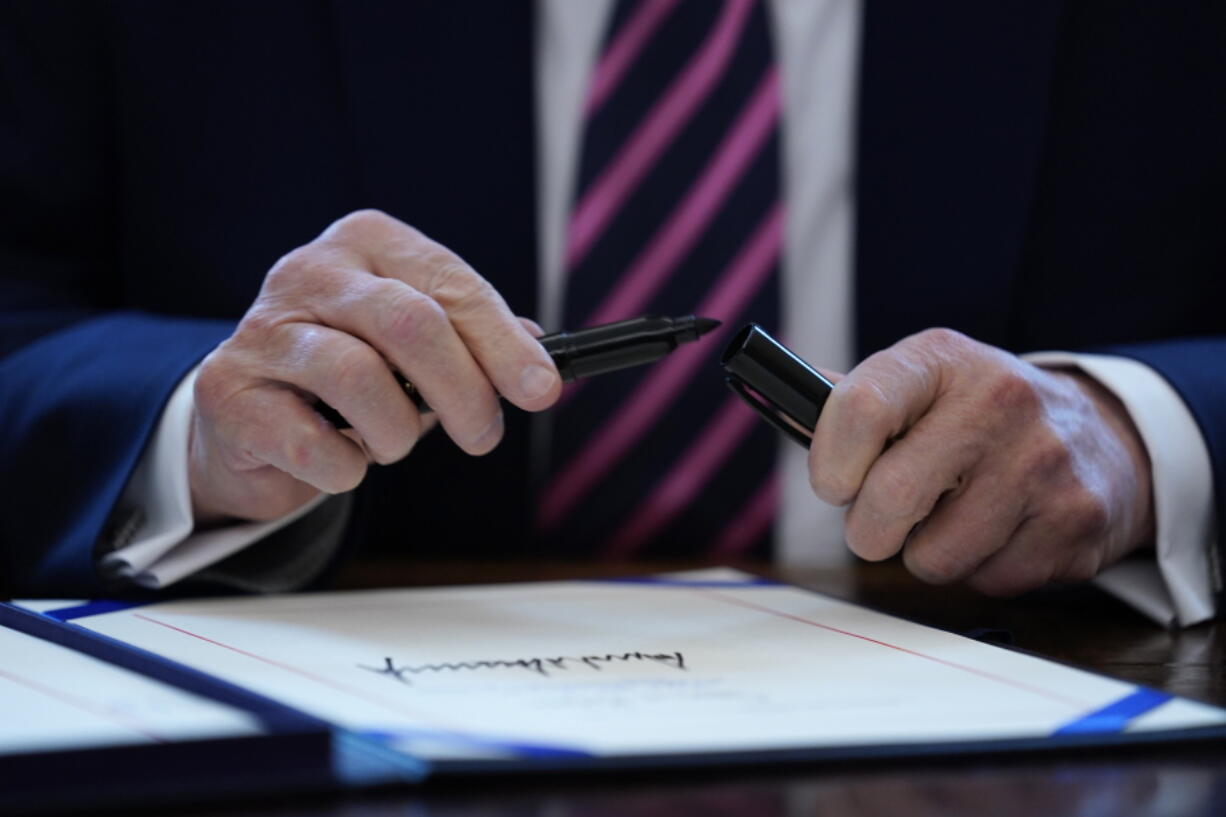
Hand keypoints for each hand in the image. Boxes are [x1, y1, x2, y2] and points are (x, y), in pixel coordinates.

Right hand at [189, 210, 560, 524]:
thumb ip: (475, 342)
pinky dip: (345, 468)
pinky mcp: (228, 392)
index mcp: (368, 242)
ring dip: (396, 433)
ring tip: (390, 441)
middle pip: (411, 323)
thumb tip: (538, 361)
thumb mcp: (418, 346)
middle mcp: (309, 270)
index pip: (450, 284)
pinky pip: (314, 444)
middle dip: (464, 391)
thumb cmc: (352, 372)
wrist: (252, 419)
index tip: (542, 389)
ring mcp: (261, 328)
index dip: (502, 343)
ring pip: (361, 380)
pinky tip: (341, 458)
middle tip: (483, 436)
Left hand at [808, 328, 1154, 594]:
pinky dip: (980, 569)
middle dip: (868, 529)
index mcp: (941, 359)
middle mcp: (999, 401)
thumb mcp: (922, 381)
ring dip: (927, 553)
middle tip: (880, 520)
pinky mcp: (1075, 522)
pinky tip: (1000, 530)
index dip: (829, 462)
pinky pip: (986, 581)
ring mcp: (1043, 463)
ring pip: (934, 557)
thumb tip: (782, 405)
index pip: (858, 409)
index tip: (833, 484)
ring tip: (953, 515)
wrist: (1103, 435)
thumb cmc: (979, 415)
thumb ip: (854, 400)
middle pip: (889, 499)